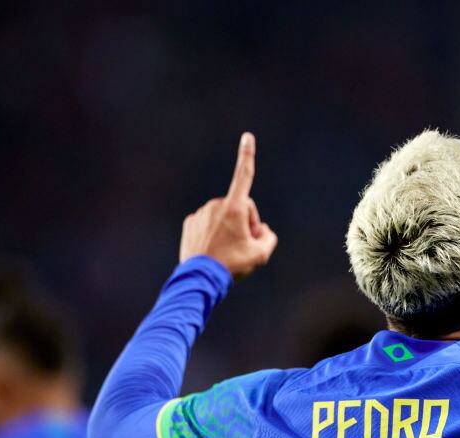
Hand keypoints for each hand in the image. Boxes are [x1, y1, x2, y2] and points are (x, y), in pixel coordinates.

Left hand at [180, 132, 277, 277]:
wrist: (201, 279)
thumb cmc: (233, 265)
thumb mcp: (261, 254)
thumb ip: (269, 237)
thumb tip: (262, 230)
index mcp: (234, 208)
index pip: (244, 176)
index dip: (247, 155)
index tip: (247, 136)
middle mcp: (216, 205)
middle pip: (240, 208)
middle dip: (246, 222)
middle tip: (245, 246)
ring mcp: (201, 214)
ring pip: (223, 217)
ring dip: (229, 230)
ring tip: (227, 252)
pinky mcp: (190, 223)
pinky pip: (208, 224)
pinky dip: (214, 234)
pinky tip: (214, 251)